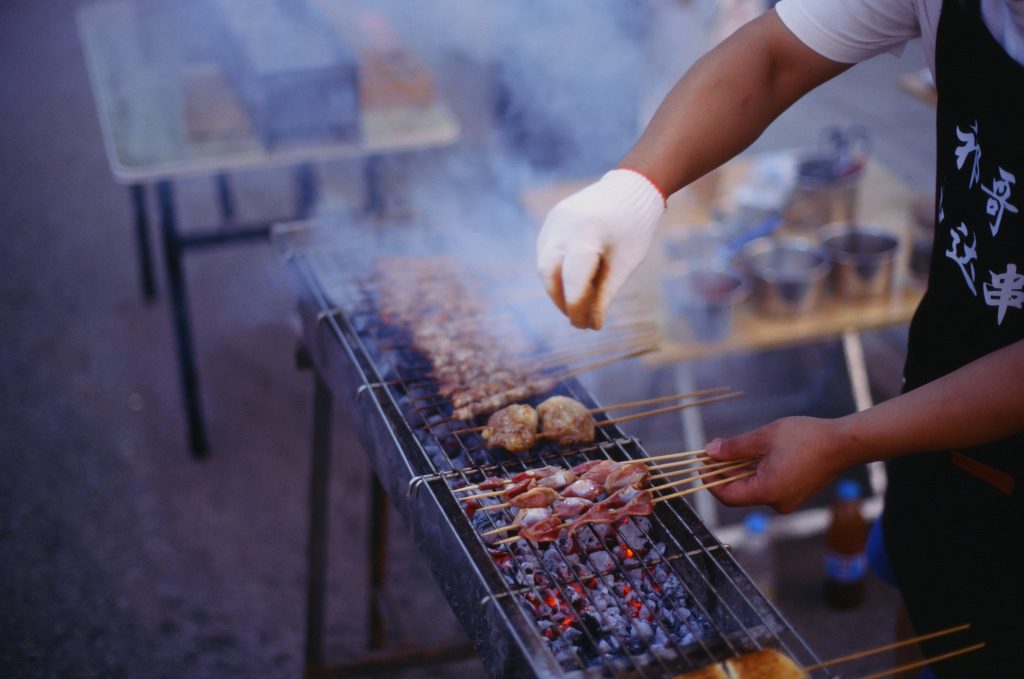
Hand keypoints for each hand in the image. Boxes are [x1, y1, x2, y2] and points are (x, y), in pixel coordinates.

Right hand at [536, 169, 664, 328]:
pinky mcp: (551, 221)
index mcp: (587, 233)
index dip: (576, 308)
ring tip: (578, 303)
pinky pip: (547, 252)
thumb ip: (605, 294)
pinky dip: (557, 272)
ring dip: (557, 288)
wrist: (631, 187)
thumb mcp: (625, 263)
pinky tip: (573, 283)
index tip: (586, 327)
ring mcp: (553, 221)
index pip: (572, 280)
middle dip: (561, 301)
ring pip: (544, 265)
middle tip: (578, 319)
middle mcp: (563, 225)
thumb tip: (591, 324)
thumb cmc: (634, 228)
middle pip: (549, 274)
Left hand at [705, 416, 850, 512]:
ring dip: (740, 470)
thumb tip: (709, 452)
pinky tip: (752, 455)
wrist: (843, 443)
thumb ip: (734, 448)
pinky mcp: (795, 494)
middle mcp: (777, 503)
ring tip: (730, 449)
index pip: (728, 496)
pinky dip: (756, 472)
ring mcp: (787, 501)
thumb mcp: (763, 437)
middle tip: (712, 451)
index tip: (701, 464)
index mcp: (767, 492)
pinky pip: (768, 486)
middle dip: (724, 472)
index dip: (711, 480)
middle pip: (740, 491)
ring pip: (753, 487)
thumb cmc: (805, 437)